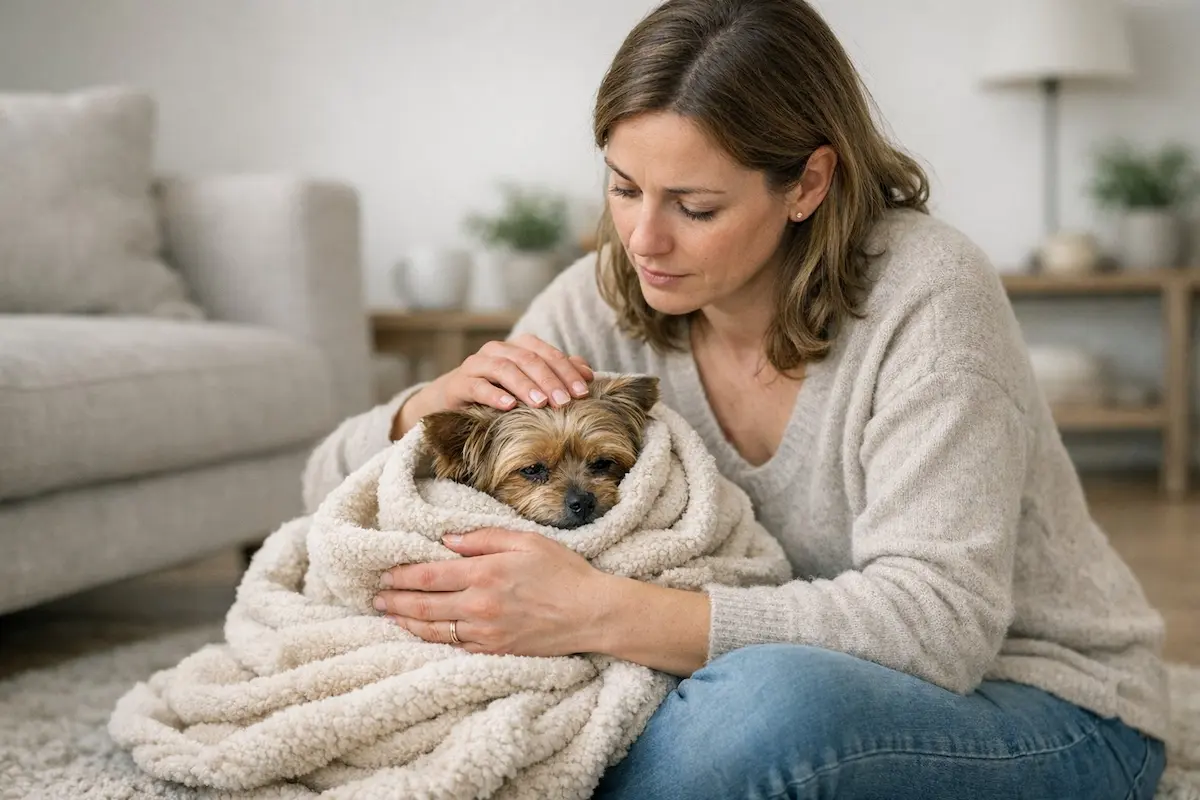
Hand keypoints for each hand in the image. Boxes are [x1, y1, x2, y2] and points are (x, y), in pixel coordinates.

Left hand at [373, 528, 611, 656]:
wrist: (591, 614)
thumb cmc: (563, 572)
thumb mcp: (526, 541)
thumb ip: (483, 538)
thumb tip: (447, 539)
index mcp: (485, 573)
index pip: (430, 575)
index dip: (402, 575)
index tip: (385, 573)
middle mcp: (479, 605)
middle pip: (424, 604)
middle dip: (395, 599)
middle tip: (375, 596)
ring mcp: (486, 632)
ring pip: (434, 629)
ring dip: (406, 622)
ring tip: (388, 616)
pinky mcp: (495, 650)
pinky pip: (454, 647)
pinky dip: (432, 640)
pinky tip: (421, 634)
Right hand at [393, 334, 593, 438]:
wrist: (452, 402)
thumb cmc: (498, 394)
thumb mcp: (529, 386)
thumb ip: (557, 375)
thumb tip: (588, 373)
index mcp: (518, 348)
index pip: (547, 353)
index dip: (566, 371)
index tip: (583, 392)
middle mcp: (498, 351)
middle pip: (528, 359)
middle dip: (550, 380)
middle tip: (566, 402)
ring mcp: (477, 365)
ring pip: (504, 368)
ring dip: (526, 385)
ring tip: (541, 403)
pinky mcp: (459, 383)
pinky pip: (478, 385)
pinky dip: (494, 394)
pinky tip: (508, 406)